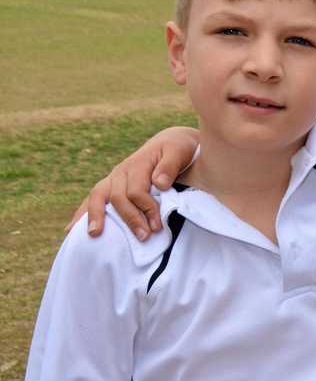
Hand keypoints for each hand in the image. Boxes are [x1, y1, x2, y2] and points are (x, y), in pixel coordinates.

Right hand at [68, 127, 199, 240]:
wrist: (169, 143)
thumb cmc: (177, 149)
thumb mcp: (179, 151)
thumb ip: (170, 166)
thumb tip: (159, 183)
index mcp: (137, 164)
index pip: (137, 191)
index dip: (146, 209)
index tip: (157, 226)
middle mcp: (121, 171)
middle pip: (118, 197)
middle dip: (130, 219)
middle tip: (144, 236)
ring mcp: (113, 178)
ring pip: (98, 196)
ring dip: (96, 216)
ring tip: (94, 235)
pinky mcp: (111, 185)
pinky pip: (93, 199)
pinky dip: (82, 213)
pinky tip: (71, 229)